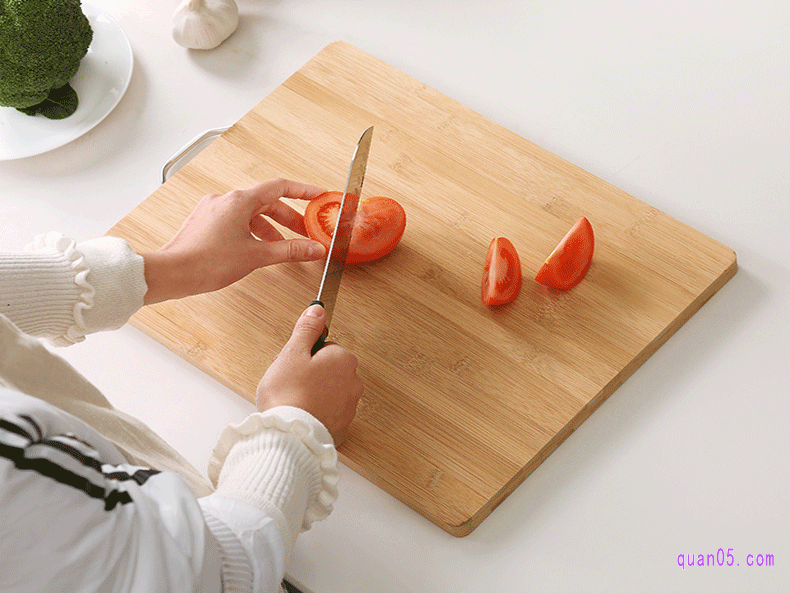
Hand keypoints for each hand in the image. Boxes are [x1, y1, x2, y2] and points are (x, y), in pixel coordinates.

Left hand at [141, 178, 326, 303]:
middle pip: (267, 202)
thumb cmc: (206, 262)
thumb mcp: (257, 255)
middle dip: (289, 219)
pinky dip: (252, 232)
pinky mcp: (205, 223)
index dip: (303, 191)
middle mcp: (225, 200)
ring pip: (251, 214)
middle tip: (306, 233)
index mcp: (240, 201)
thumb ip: (290, 250)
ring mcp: (213, 210)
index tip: (319, 195)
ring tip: (283, 247)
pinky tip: (257, 249)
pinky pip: (236, 221)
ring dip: (271, 228)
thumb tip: (314, 248)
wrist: (172, 273)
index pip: (280, 187)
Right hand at [256, 305, 363, 444]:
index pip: (325, 348)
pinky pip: (328, 414)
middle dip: (310, 374)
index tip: (292, 364)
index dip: (304, 355)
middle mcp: (353, 383)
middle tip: (289, 382)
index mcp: (343, 360)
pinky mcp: (342, 428)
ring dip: (314, 394)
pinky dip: (317, 413)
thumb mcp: (292, 352)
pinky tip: (301, 415)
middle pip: (329, 370)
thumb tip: (318, 310)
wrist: (289, 436)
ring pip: (329, 392)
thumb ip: (307, 329)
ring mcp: (349, 407)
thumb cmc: (288, 394)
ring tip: (293, 401)